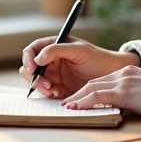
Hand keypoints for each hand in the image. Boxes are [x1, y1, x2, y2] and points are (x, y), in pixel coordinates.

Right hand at [19, 35, 139, 98]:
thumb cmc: (97, 58)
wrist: (112, 75)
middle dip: (34, 77)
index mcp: (53, 46)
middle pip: (29, 68)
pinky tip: (59, 94)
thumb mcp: (78, 50)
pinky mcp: (57, 89)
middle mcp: (50, 61)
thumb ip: (56, 50)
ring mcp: (53, 75)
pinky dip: (48, 95)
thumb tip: (37, 58)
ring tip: (54, 91)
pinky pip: (45, 93)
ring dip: (41, 88)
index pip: (32, 50)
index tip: (33, 67)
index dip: (28, 58)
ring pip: (35, 82)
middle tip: (47, 84)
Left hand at [62, 66, 140, 119]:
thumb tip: (122, 109)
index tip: (78, 98)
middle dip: (77, 94)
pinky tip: (74, 108)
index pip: (102, 80)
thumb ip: (133, 98)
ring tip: (66, 107)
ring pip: (91, 88)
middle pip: (93, 83)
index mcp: (129, 72)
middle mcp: (123, 73)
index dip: (88, 90)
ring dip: (76, 99)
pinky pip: (97, 96)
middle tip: (66, 103)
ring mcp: (123, 81)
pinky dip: (83, 102)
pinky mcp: (125, 92)